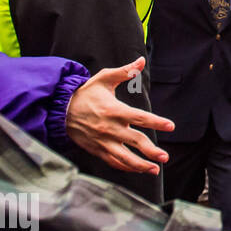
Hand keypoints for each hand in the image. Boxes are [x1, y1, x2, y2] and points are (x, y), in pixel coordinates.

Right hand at [65, 57, 173, 173]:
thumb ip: (124, 71)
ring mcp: (103, 141)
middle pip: (135, 141)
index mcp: (114, 110)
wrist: (59, 110)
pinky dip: (126, 167)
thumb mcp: (104, 79)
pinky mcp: (97, 149)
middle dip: (151, 151)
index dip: (157, 122)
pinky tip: (138, 169)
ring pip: (124, 157)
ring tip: (155, 169)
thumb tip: (141, 60)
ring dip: (140, 165)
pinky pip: (113, 162)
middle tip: (165, 157)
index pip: (140, 117)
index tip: (171, 126)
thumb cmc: (85, 93)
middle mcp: (110, 128)